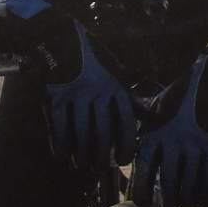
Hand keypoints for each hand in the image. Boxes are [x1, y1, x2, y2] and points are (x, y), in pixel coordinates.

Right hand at [38, 16, 133, 168]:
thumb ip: (131, 98)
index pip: (126, 122)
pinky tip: (62, 156)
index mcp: (115, 87)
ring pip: (80, 135)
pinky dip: (60, 145)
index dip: (126, 145)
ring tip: (81, 165)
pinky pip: (58, 128)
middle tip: (99, 168)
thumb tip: (152, 116)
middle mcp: (98, 92)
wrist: (58, 38)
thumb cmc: (92, 59)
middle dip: (101, 156)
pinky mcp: (54, 97)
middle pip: (102, 134)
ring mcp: (75, 95)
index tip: (122, 160)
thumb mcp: (116, 74)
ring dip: (81, 155)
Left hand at [133, 44, 207, 206]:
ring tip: (184, 203)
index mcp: (154, 132)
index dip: (141, 190)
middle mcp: (173, 141)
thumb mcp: (156, 106)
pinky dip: (204, 188)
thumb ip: (141, 124)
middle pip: (167, 180)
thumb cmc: (181, 94)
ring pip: (189, 181)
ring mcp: (195, 144)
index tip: (143, 203)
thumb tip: (124, 136)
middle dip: (167, 199)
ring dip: (186, 197)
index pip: (143, 169)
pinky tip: (201, 193)